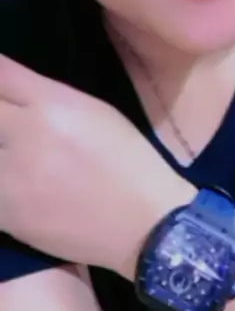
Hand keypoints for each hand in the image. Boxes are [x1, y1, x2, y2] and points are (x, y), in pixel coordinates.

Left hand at [0, 54, 192, 277]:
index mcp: (52, 105)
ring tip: (16, 155)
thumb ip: (47, 96)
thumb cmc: (128, 159)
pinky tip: (21, 186)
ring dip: (0, 150)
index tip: (2, 87)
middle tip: (11, 123)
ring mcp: (11, 179)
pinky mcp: (7, 215)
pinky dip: (2, 184)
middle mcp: (25, 135)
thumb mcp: (95, 112)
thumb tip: (10, 88)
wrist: (144, 223)